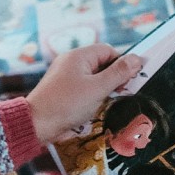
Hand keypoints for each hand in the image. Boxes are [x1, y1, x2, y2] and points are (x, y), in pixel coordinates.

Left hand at [26, 44, 142, 143]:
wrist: (37, 123)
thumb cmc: (67, 104)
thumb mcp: (98, 88)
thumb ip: (119, 73)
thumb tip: (137, 59)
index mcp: (79, 56)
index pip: (108, 51)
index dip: (122, 64)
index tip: (130, 80)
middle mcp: (71, 62)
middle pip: (102, 64)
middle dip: (114, 78)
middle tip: (121, 92)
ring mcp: (66, 77)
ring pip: (94, 78)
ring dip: (104, 89)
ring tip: (106, 101)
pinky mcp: (63, 91)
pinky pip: (84, 88)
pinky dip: (93, 96)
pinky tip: (94, 107)